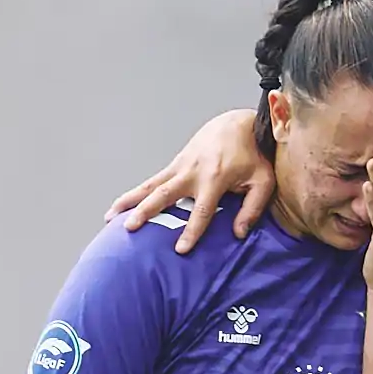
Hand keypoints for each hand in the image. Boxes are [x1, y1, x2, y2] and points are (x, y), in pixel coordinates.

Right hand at [106, 110, 274, 252]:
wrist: (238, 124)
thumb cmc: (253, 155)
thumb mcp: (263, 181)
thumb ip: (252, 208)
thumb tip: (238, 234)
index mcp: (215, 178)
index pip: (201, 210)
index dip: (191, 231)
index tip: (180, 249)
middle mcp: (193, 172)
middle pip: (164, 194)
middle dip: (146, 211)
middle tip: (131, 228)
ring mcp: (180, 166)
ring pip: (150, 185)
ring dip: (130, 201)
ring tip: (110, 217)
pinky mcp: (175, 164)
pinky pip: (152, 181)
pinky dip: (135, 193)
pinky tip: (120, 206)